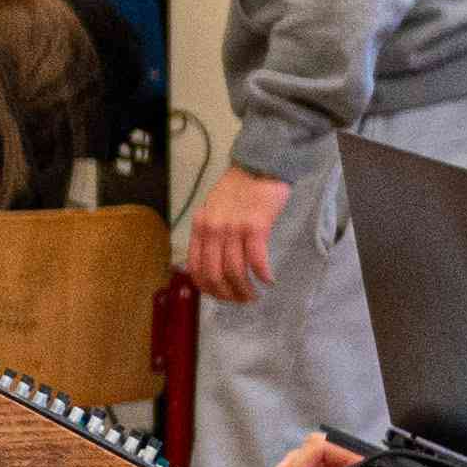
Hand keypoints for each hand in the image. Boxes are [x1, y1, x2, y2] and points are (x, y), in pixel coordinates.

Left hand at [182, 164, 291, 302]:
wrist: (258, 166)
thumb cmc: (237, 190)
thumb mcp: (213, 211)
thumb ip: (209, 235)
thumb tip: (212, 266)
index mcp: (200, 227)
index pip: (196, 268)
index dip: (209, 289)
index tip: (223, 297)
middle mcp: (212, 230)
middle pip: (215, 274)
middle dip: (228, 294)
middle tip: (242, 300)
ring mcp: (233, 228)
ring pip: (234, 271)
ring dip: (245, 289)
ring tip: (255, 295)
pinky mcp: (255, 226)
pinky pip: (256, 259)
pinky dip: (263, 275)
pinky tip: (269, 280)